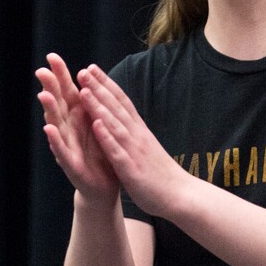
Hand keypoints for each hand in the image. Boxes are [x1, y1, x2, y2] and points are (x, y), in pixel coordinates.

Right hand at [35, 53, 119, 202]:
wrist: (104, 187)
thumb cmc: (100, 153)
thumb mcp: (98, 125)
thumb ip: (91, 105)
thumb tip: (86, 79)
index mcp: (79, 117)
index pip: (68, 92)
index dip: (60, 75)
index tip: (52, 57)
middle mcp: (69, 129)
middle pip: (58, 104)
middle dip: (50, 87)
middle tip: (41, 70)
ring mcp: (67, 146)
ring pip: (56, 124)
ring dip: (50, 110)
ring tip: (43, 96)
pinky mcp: (70, 164)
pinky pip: (62, 150)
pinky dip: (55, 140)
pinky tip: (49, 129)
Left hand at [76, 63, 190, 218]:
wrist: (181, 195)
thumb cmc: (162, 175)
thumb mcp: (147, 149)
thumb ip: (135, 135)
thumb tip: (125, 122)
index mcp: (140, 132)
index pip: (122, 102)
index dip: (107, 84)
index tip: (92, 69)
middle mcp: (138, 136)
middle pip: (117, 108)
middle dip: (99, 88)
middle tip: (83, 70)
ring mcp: (135, 151)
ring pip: (115, 125)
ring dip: (99, 107)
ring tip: (84, 91)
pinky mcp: (132, 169)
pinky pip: (117, 151)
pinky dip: (107, 137)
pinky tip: (96, 125)